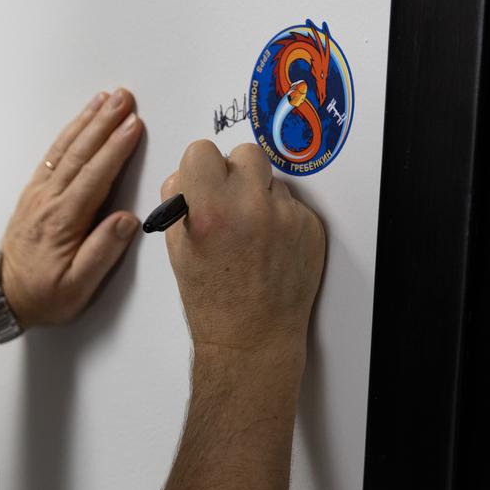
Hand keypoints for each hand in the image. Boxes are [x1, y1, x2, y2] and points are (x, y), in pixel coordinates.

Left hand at [0, 89, 142, 328]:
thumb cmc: (44, 294)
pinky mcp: (34, 193)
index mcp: (64, 220)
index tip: (134, 124)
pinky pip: (54, 156)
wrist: (1, 296)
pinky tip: (81, 121)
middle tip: (125, 96)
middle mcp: (50, 200)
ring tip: (106, 98)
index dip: (116, 148)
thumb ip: (102, 253)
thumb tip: (127, 220)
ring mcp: (39, 193)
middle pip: (81, 152)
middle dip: (105, 122)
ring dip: (87, 121)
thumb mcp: (77, 287)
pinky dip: (69, 134)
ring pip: (66, 148)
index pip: (96, 175)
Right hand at [162, 141, 325, 355]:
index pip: (202, 150)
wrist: (252, 339)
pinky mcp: (311, 228)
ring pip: (271, 180)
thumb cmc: (213, 302)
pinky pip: (292, 205)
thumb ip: (180, 202)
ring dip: (259, 196)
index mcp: (211, 210)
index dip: (199, 167)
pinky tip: (270, 247)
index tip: (202, 181)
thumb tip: (187, 175)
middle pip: (245, 152)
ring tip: (250, 232)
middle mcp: (252, 208)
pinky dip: (281, 219)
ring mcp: (287, 217)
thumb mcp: (178, 248)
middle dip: (234, 171)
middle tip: (229, 198)